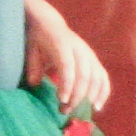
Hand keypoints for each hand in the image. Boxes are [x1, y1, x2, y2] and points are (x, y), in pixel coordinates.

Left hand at [21, 2, 109, 121]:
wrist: (51, 24)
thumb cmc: (39, 39)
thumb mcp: (31, 49)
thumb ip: (33, 66)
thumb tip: (35, 84)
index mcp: (62, 45)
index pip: (68, 66)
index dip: (67, 84)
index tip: (61, 100)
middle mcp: (80, 50)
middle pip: (84, 75)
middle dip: (76, 95)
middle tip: (65, 110)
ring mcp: (90, 55)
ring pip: (96, 78)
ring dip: (89, 97)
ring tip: (77, 110)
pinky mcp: (95, 61)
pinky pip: (103, 78)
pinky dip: (103, 93)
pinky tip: (97, 107)